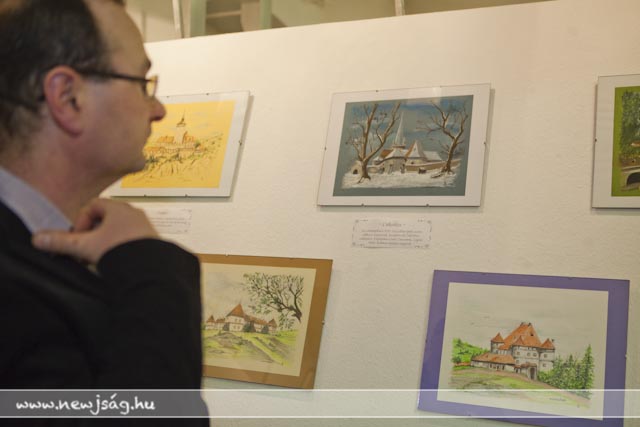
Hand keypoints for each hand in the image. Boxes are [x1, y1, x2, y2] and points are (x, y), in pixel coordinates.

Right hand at [32, 198, 158, 263]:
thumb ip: (61, 242)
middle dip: (91, 234)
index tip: (77, 237)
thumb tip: (38, 238)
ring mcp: (144, 227)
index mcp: (119, 208)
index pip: (93, 206)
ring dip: (105, 242)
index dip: (80, 221)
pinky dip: (120, 248)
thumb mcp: (85, 246)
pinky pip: (131, 240)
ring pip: (118, 231)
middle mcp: (133, 214)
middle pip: (105, 219)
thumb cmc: (120, 251)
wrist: (149, 269)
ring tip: (99, 258)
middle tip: (85, 250)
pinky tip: (116, 262)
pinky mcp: (151, 241)